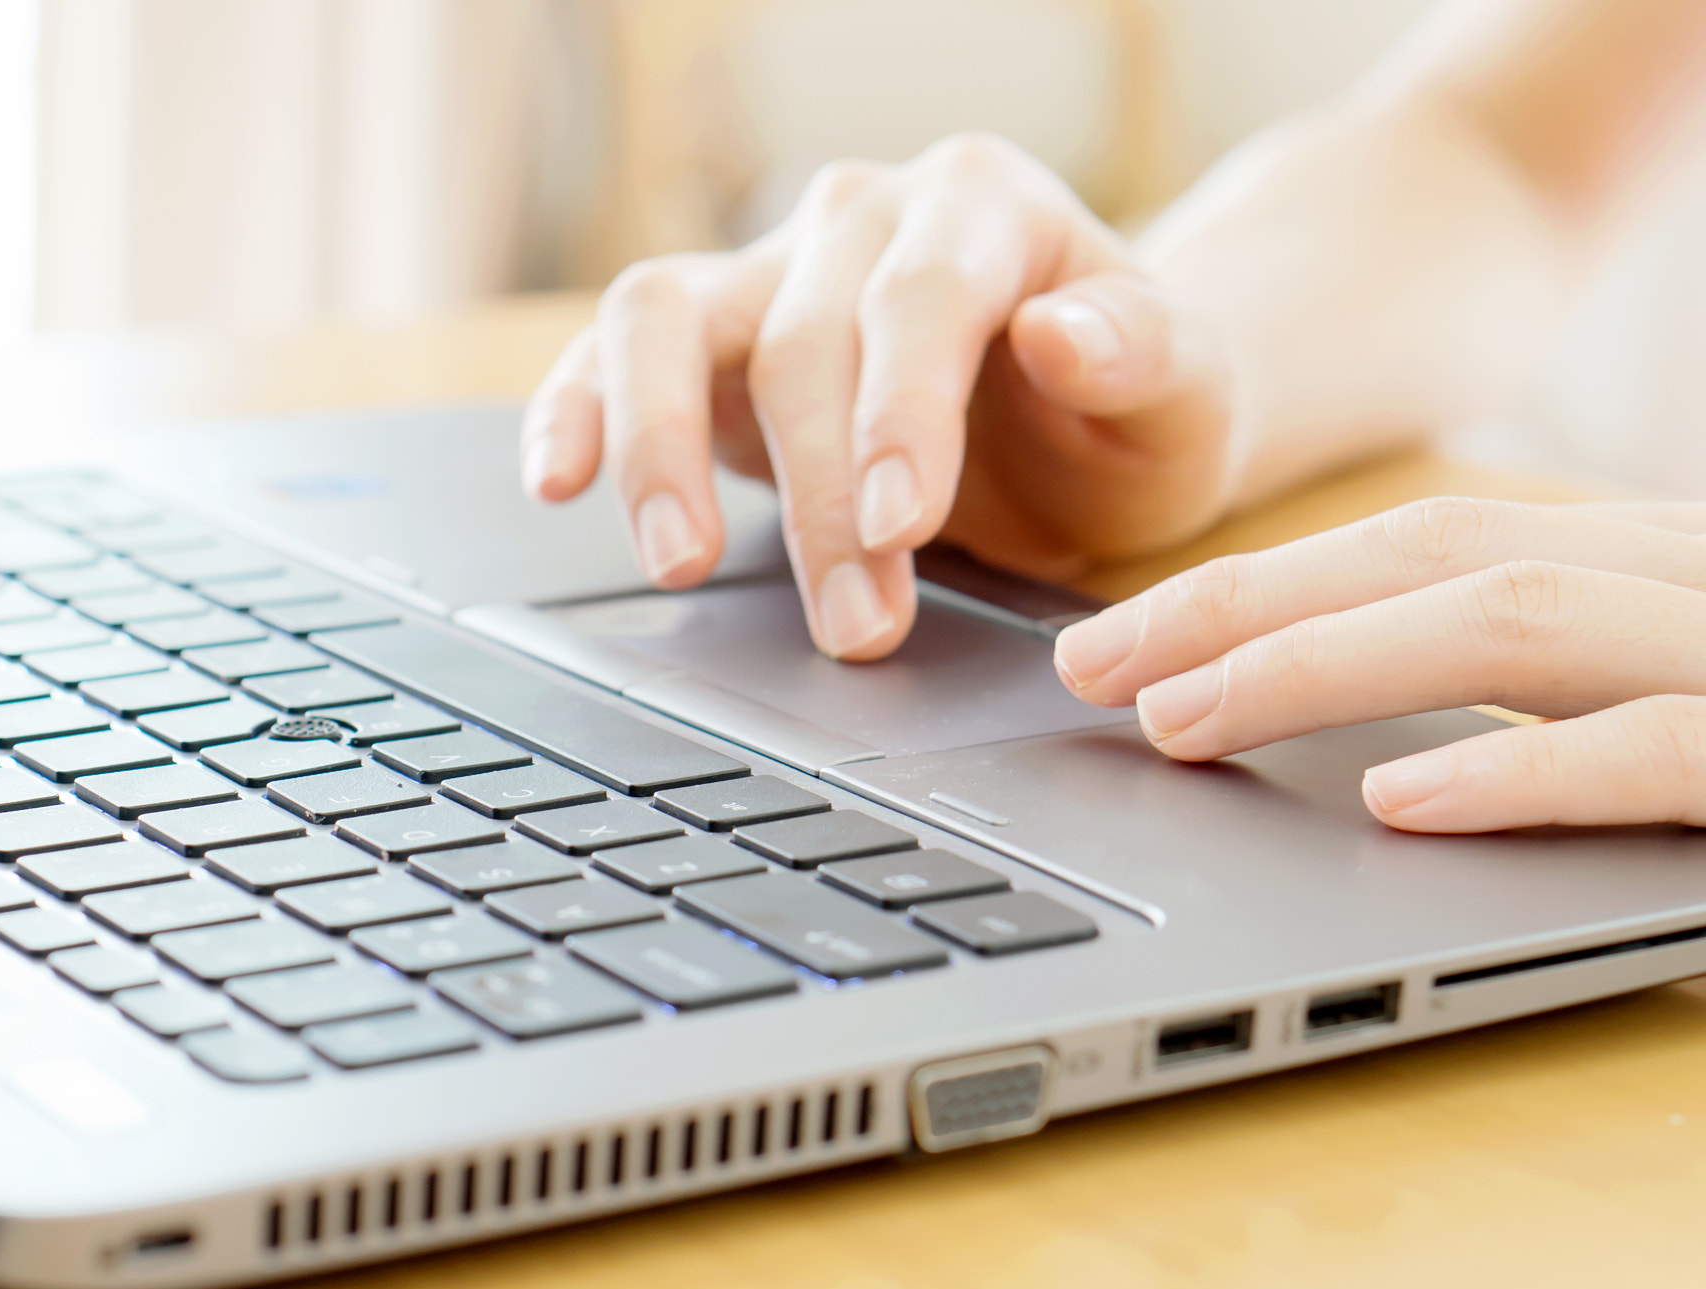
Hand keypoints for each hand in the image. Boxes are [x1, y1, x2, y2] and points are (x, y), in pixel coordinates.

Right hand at [521, 133, 1233, 659]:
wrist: (1082, 416)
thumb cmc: (1129, 410)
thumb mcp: (1185, 392)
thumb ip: (1145, 355)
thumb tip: (1063, 333)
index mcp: (984, 206)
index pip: (920, 296)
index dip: (900, 414)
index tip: (900, 527)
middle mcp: (861, 217)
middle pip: (804, 338)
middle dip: (821, 497)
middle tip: (856, 630)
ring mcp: (770, 269)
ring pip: (666, 316)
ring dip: (657, 444)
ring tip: (678, 561)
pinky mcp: (707, 338)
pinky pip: (615, 352)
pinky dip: (576, 410)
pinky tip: (557, 480)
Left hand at [1053, 497, 1705, 831]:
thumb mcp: (1670, 693)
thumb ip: (1550, 689)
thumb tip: (1351, 752)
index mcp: (1646, 566)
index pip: (1418, 547)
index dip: (1251, 588)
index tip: (1112, 643)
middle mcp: (1684, 583)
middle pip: (1436, 553)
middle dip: (1239, 605)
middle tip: (1091, 667)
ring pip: (1517, 618)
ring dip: (1326, 664)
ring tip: (1184, 718)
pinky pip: (1655, 747)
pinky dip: (1518, 765)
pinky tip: (1396, 797)